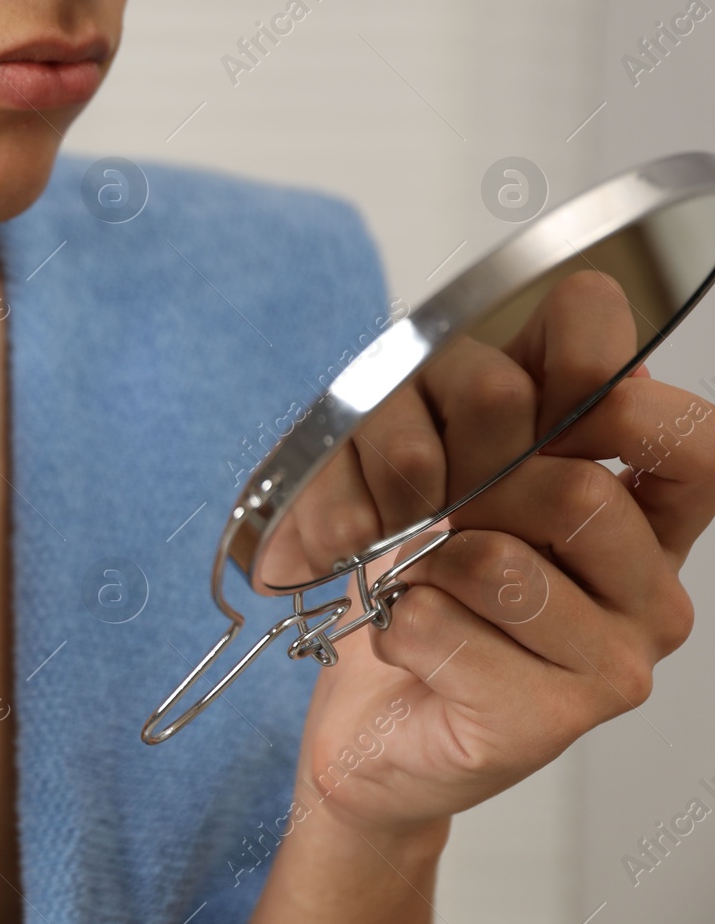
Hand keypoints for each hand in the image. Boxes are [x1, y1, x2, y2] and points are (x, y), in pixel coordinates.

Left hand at [286, 270, 713, 837]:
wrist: (369, 717)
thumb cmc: (415, 583)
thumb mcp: (447, 456)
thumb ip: (501, 392)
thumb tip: (557, 329)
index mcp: (644, 516)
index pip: (689, 440)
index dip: (601, 393)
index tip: (518, 394)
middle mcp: (648, 592)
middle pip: (576, 494)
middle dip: (464, 480)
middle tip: (422, 507)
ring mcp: (611, 665)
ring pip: (501, 565)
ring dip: (422, 559)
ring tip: (413, 579)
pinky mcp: (544, 725)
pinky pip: (440, 629)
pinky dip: (392, 618)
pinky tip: (403, 633)